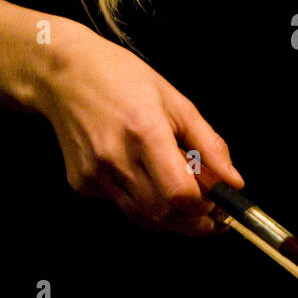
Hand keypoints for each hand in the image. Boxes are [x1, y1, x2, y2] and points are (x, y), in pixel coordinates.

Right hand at [34, 22, 242, 233]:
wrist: (64, 75)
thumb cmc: (122, 80)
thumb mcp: (177, 102)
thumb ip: (209, 145)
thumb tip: (233, 182)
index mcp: (146, 132)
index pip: (180, 194)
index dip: (204, 208)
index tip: (218, 205)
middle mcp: (116, 158)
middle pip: (163, 215)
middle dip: (193, 222)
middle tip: (210, 213)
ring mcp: (95, 174)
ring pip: (142, 218)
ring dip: (170, 219)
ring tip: (185, 202)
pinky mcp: (81, 183)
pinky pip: (120, 204)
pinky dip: (141, 201)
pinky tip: (144, 178)